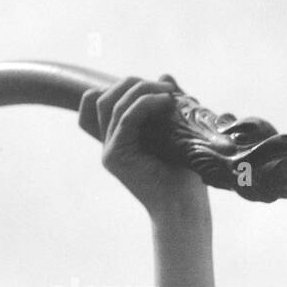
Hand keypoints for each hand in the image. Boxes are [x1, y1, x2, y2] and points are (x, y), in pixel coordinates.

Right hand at [78, 74, 206, 218]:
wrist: (185, 210)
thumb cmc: (186, 178)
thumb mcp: (176, 134)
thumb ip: (166, 107)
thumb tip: (166, 76)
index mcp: (119, 141)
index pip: (100, 101)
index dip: (123, 86)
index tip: (156, 88)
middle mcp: (109, 145)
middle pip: (103, 97)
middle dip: (133, 84)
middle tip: (166, 86)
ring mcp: (109, 151)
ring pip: (111, 103)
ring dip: (141, 90)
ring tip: (168, 91)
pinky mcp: (116, 156)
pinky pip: (125, 118)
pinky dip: (144, 104)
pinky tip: (166, 101)